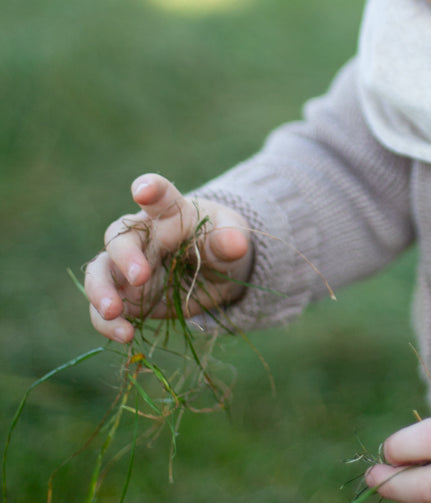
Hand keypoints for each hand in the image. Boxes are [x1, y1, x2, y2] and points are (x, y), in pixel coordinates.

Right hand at [84, 173, 252, 342]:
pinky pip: (104, 310)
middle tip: (141, 276)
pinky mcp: (124, 296)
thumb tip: (237, 244)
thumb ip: (230, 240)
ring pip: (100, 271)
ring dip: (100, 291)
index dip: (150, 188)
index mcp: (172, 212)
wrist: (215, 271)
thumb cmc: (221, 241)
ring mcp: (128, 267)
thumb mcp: (232, 238)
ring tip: (113, 312)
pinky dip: (108, 323)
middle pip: (120, 236)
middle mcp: (143, 236)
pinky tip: (125, 335)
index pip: (160, 195)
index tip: (143, 190)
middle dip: (125, 256)